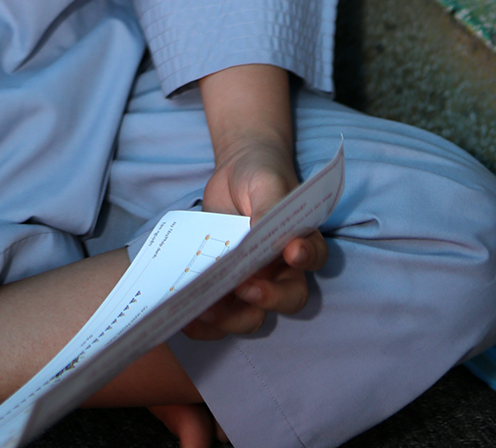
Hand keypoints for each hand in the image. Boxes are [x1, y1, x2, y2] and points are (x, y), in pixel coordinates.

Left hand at [184, 65, 327, 341]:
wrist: (236, 172)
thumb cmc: (259, 175)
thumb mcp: (265, 183)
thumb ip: (268, 205)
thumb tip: (260, 231)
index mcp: (301, 241)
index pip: (312, 256)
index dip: (305, 258)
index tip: (292, 252)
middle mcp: (282, 270)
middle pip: (286, 299)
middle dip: (266, 299)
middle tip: (243, 288)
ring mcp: (254, 282)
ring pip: (252, 315)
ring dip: (230, 318)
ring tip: (205, 309)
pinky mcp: (226, 287)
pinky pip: (221, 315)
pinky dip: (206, 325)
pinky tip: (186, 319)